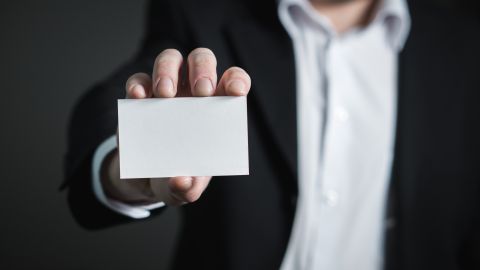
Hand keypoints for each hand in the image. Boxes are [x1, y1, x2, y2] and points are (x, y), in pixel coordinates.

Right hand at [101, 48, 250, 205]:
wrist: (147, 179)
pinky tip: (139, 97)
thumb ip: (188, 188)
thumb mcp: (185, 188)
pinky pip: (139, 80)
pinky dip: (138, 84)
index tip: (236, 92)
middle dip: (203, 70)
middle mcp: (193, 92)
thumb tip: (182, 181)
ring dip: (168, 70)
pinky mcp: (140, 97)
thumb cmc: (178, 176)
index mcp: (216, 108)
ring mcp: (166, 90)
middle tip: (201, 92)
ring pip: (170, 59)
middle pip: (201, 60)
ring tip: (165, 95)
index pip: (233, 82)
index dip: (237, 80)